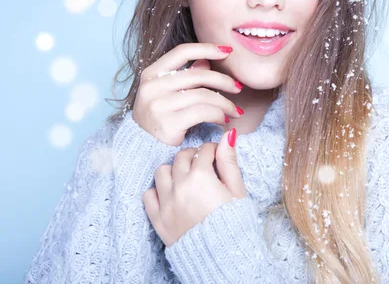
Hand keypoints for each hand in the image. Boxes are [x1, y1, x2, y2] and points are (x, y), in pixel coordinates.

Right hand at [132, 43, 243, 146]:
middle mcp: (152, 87)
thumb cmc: (160, 116)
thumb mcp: (167, 92)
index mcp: (151, 74)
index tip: (227, 51)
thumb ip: (185, 76)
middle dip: (224, 81)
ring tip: (235, 110)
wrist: (144, 147)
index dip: (207, 48)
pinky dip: (218, 114)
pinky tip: (224, 119)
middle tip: (238, 88)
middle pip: (198, 75)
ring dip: (225, 103)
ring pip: (204, 95)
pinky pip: (203, 112)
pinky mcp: (168, 124)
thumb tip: (206, 61)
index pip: (182, 52)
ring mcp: (158, 105)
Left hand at [142, 128, 246, 247]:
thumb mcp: (237, 191)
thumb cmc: (235, 223)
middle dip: (192, 156)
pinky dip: (157, 191)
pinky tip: (170, 194)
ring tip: (184, 178)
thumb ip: (229, 161)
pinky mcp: (157, 219)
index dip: (212, 150)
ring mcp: (166, 202)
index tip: (215, 155)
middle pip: (181, 156)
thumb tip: (227, 135)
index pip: (204, 150)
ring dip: (173, 170)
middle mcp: (180, 186)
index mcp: (202, 177)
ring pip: (161, 171)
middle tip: (201, 165)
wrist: (223, 256)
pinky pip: (148, 195)